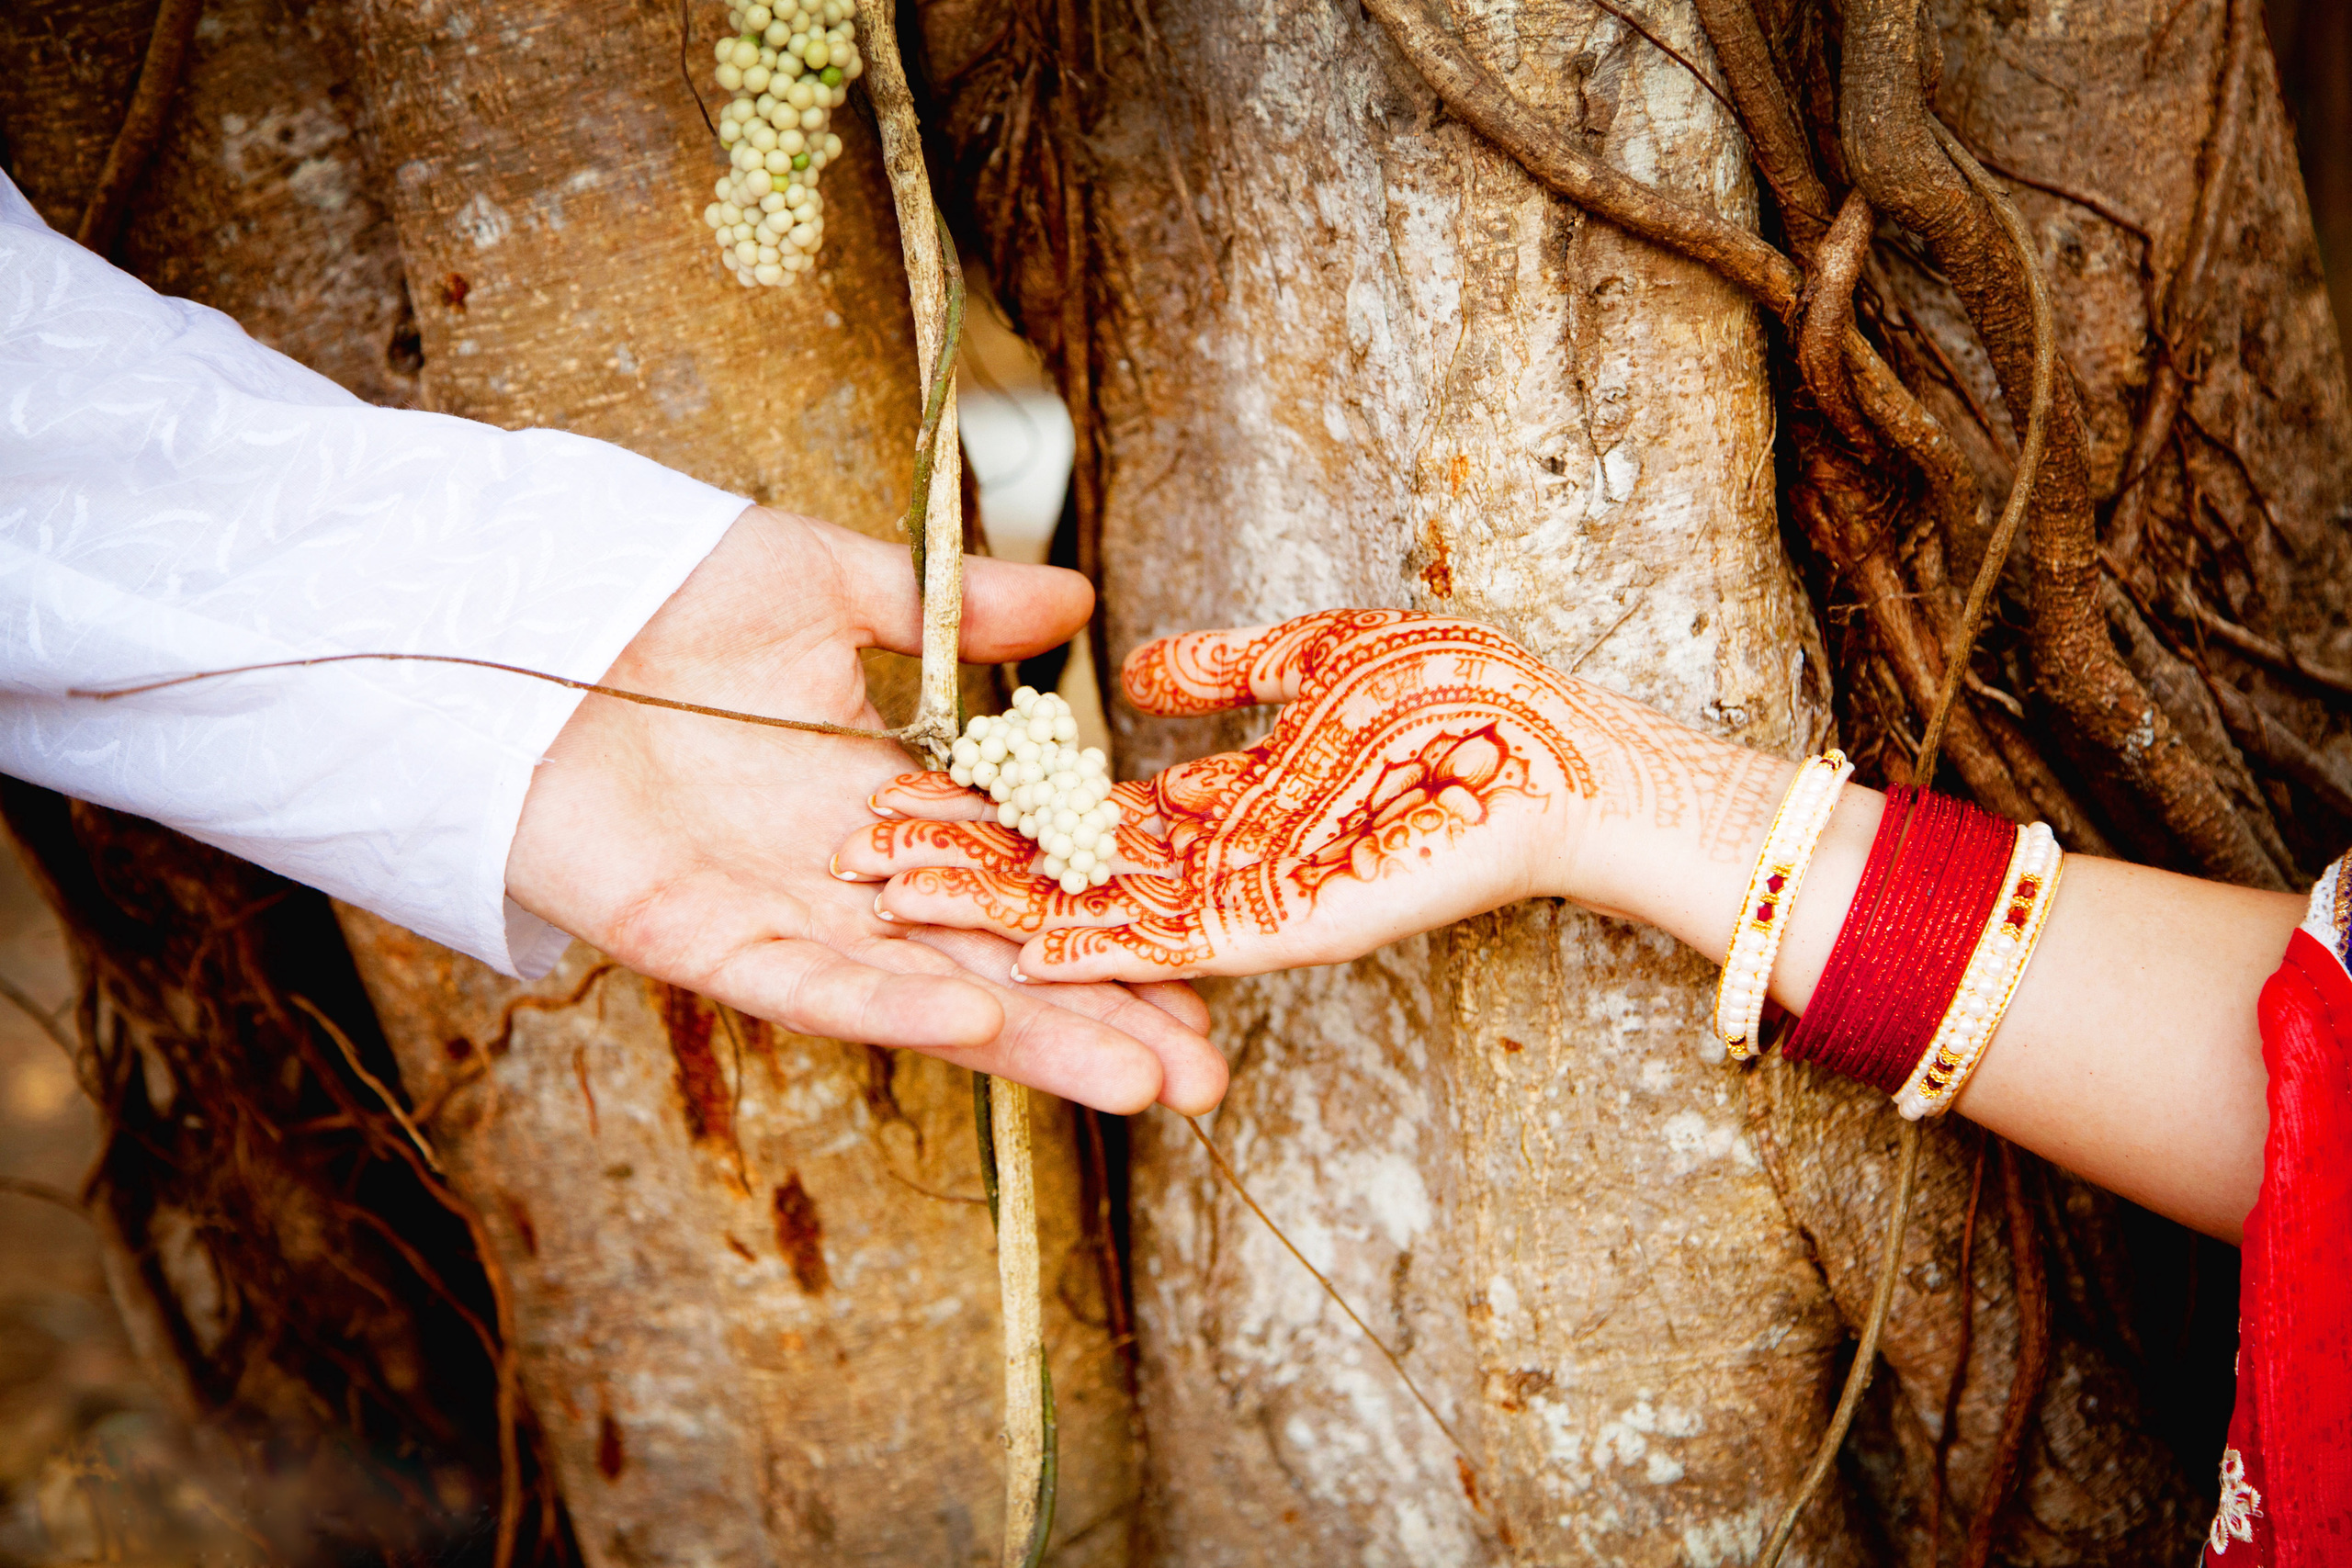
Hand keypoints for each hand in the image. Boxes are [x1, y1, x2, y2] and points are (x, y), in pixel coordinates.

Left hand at [503, 505, 1223, 1113]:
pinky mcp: (691, 935)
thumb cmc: (654, 585)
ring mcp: (773, 911)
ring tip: (1142, 1084)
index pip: (1022, 875)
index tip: (1203, 957)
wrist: (510, 606)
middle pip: (995, 957)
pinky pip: (802, 979)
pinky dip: (888, 1002)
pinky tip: (979, 1020)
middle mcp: (845, 871)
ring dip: (1031, 1038)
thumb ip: (954, 610)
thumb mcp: (826, 578)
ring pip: (923, 990)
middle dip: (1101, 1015)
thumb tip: (1077, 601)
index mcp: (884, 796)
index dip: (1109, 918)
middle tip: (1208, 1074)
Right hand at [839, 610, 1787, 981]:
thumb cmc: (1461, 697)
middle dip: (957, 881)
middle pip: (1061, 885)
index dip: (985, 821)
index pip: (1073, 826)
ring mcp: (1240, 907)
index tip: (888, 806)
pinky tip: (1004, 962)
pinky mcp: (1278, 932)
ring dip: (990, 929)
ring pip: (1092, 932)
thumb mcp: (1312, 659)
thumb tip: (1137, 668)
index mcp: (1215, 807)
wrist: (1564, 747)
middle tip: (852, 869)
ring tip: (886, 915)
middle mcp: (1212, 869)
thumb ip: (1221, 670)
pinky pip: (1165, 952)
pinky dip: (1086, 962)